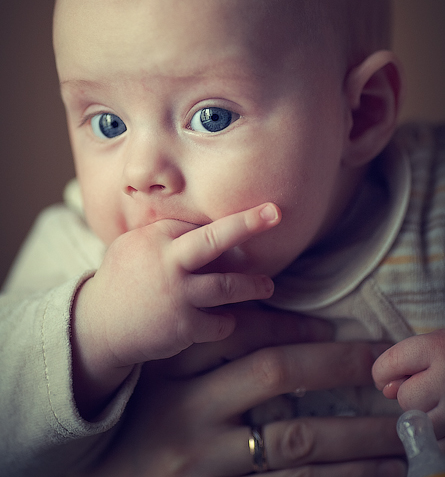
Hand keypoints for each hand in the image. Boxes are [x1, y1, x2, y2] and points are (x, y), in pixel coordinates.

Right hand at [72, 203, 279, 416]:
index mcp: (156, 238)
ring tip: (268, 286)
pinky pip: (220, 322)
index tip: (254, 216)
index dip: (222, 230)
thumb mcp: (133, 245)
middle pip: (216, 238)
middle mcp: (169, 262)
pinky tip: (225, 320)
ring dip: (254, 286)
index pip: (199, 226)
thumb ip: (165, 233)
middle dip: (248, 223)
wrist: (97, 326)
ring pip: (229, 286)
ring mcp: (178, 295)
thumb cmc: (120, 279)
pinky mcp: (183, 326)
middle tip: (276, 212)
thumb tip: (202, 224)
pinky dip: (226, 322)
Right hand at [83, 307, 405, 476]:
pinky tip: (369, 469)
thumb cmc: (137, 422)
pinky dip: (336, 475)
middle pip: (273, 372)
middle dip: (333, 362)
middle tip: (378, 360)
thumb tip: (256, 316)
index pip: (237, 331)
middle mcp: (189, 407)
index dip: (288, 323)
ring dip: (352, 431)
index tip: (331, 326)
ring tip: (394, 428)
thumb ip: (197, 346)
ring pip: (294, 435)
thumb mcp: (157, 378)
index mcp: (173, 367)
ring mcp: (207, 456)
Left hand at [373, 328, 444, 440]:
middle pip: (406, 399)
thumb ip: (406, 363)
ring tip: (443, 395)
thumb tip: (386, 390)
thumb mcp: (434, 342)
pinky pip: (440, 437)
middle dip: (411, 393)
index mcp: (435, 348)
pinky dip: (440, 427)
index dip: (382, 372)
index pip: (388, 366)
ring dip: (426, 413)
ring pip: (423, 421)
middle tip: (429, 381)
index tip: (387, 375)